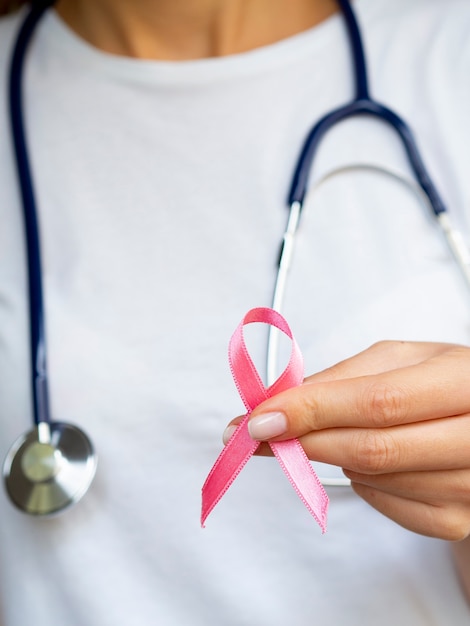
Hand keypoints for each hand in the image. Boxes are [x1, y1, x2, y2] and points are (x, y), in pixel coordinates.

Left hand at [223, 341, 469, 539]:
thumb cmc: (440, 380)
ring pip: (371, 477)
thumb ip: (343, 377)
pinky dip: (358, 478)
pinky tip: (366, 456)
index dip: (314, 411)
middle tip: (257, 434)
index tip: (261, 416)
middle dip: (303, 441)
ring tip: (332, 431)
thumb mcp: (400, 359)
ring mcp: (469, 486)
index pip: (379, 402)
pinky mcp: (456, 520)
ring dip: (332, 454)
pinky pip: (382, 503)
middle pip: (372, 449)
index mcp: (463, 382)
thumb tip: (282, 402)